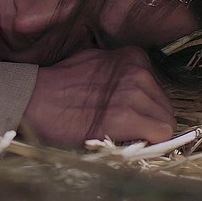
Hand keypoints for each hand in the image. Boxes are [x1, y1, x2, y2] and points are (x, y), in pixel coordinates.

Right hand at [22, 46, 175, 146]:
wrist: (35, 98)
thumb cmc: (60, 83)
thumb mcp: (95, 61)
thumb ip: (121, 72)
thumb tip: (137, 88)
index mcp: (133, 57)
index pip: (159, 88)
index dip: (147, 105)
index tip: (131, 113)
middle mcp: (138, 72)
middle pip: (165, 106)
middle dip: (150, 120)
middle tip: (126, 128)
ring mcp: (134, 93)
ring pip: (166, 122)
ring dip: (147, 132)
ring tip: (120, 134)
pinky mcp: (127, 117)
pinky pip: (159, 134)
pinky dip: (148, 143)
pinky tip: (126, 141)